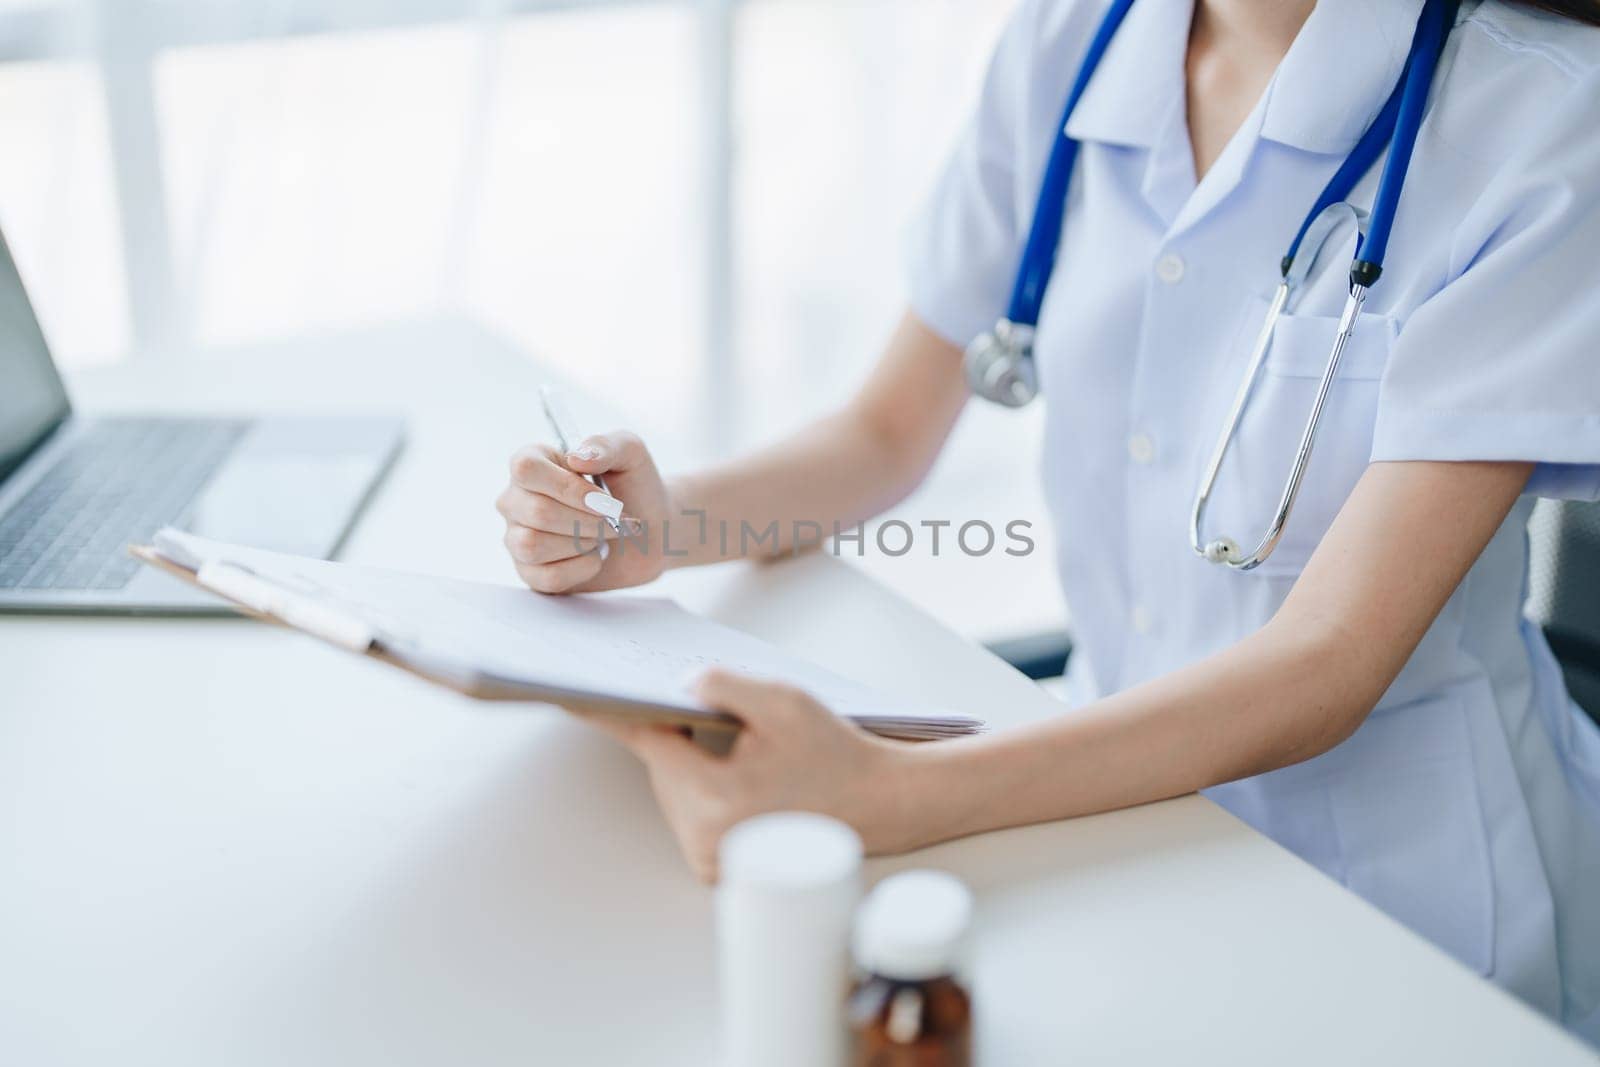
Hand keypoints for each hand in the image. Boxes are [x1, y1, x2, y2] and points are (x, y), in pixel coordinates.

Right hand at [497, 430, 673, 593]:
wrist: (651, 531)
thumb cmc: (634, 487)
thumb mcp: (630, 453)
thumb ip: (605, 445)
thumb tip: (577, 457)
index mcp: (533, 463)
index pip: (526, 469)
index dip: (568, 488)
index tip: (605, 501)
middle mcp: (516, 499)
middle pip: (536, 512)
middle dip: (587, 522)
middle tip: (616, 522)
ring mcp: (518, 536)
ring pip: (532, 545)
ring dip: (581, 544)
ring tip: (601, 537)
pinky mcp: (531, 572)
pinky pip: (546, 577)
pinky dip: (581, 569)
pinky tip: (594, 557)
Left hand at [591, 669, 916, 882]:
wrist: (882, 803)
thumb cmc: (836, 752)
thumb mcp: (782, 701)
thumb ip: (722, 684)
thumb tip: (674, 683)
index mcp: (714, 800)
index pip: (647, 743)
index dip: (611, 710)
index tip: (571, 690)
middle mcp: (704, 839)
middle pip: (662, 765)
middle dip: (669, 728)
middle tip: (681, 695)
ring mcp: (709, 857)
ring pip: (674, 786)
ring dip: (686, 755)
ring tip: (725, 733)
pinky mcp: (717, 863)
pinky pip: (690, 807)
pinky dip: (699, 779)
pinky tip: (726, 759)